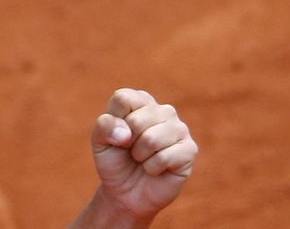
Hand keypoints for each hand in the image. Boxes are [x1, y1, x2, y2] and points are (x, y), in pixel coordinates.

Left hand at [91, 88, 197, 219]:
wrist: (126, 192)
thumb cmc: (114, 161)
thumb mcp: (99, 141)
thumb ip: (104, 126)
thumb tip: (126, 133)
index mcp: (140, 101)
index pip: (123, 98)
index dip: (114, 122)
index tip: (117, 134)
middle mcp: (163, 110)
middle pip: (136, 120)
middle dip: (127, 142)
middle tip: (131, 150)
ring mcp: (179, 129)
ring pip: (151, 139)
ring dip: (140, 156)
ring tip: (143, 158)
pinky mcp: (189, 149)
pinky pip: (164, 157)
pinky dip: (152, 168)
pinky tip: (155, 169)